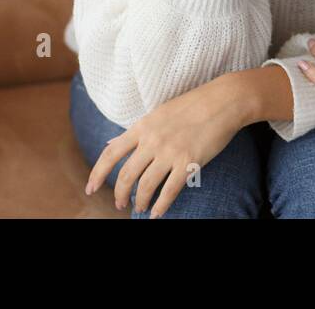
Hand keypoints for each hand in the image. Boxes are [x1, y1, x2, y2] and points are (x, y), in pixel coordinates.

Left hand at [85, 75, 247, 218]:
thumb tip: (110, 143)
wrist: (223, 101)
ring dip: (140, 201)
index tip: (90, 189)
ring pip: (146, 186)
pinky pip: (169, 191)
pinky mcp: (189, 162)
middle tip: (120, 204)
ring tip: (141, 208)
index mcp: (142, 126)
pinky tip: (157, 213)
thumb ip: (134, 131)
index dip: (97, 174)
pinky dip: (161, 206)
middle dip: (120, 194)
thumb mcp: (157, 113)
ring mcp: (170, 152)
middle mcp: (152, 140)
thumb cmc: (192, 105)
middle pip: (126, 175)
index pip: (111, 153)